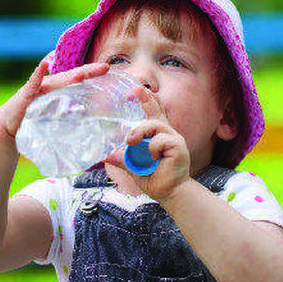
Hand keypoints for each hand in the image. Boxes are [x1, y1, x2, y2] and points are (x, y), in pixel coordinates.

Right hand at [0, 60, 109, 137]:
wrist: (8, 125)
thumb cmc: (33, 118)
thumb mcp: (55, 114)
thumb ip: (70, 111)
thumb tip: (87, 113)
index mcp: (58, 88)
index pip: (78, 79)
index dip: (93, 73)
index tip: (108, 69)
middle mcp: (50, 84)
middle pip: (72, 76)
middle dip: (89, 71)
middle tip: (105, 67)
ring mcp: (38, 87)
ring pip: (57, 80)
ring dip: (70, 76)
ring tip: (84, 73)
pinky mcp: (25, 94)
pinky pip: (33, 82)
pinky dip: (38, 74)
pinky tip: (44, 64)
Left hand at [105, 87, 190, 201]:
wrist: (170, 193)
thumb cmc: (154, 178)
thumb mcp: (133, 166)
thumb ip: (122, 158)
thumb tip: (104, 153)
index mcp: (157, 135)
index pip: (154, 111)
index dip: (147, 99)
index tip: (138, 87)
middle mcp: (167, 133)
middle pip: (156, 111)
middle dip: (145, 99)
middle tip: (133, 90)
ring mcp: (174, 138)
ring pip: (155, 124)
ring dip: (140, 132)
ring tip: (131, 142)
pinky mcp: (178, 146)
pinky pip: (160, 139)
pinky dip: (152, 148)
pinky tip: (153, 158)